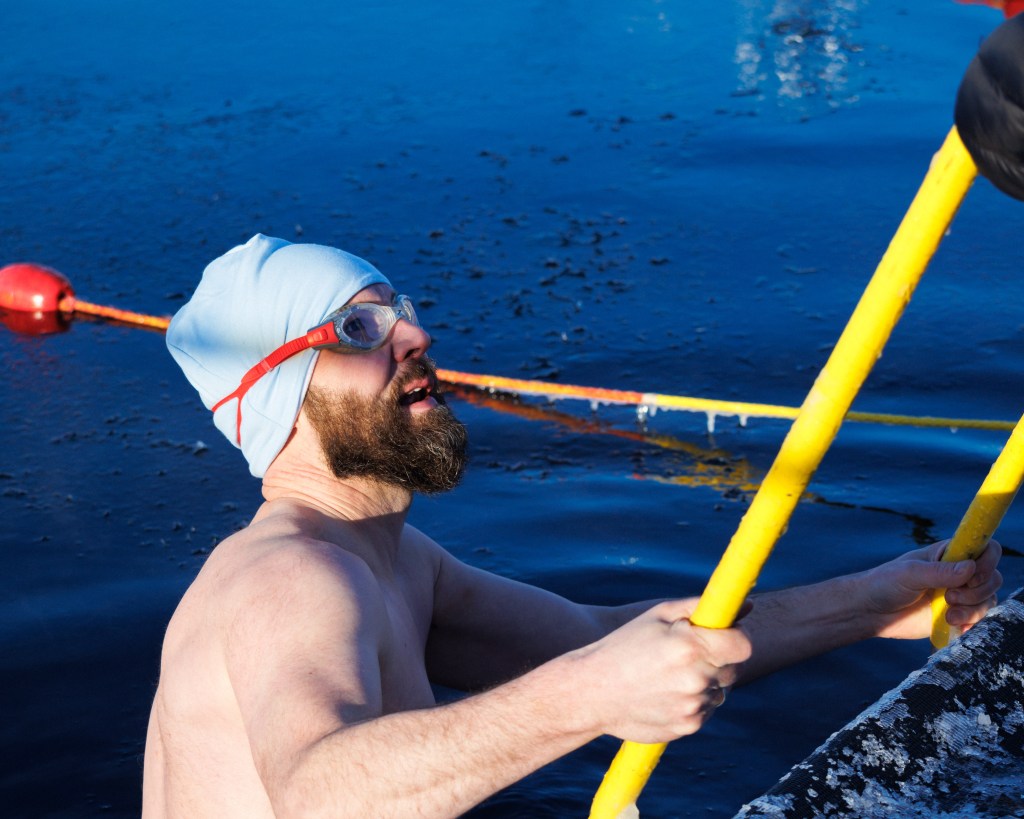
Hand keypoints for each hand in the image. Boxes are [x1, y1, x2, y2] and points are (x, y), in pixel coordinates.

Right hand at [570, 599, 750, 743]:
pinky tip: (665, 691)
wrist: (591, 691)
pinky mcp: (688, 727)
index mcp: (690, 646)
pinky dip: (693, 700)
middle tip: (689, 652)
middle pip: (734, 668)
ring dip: (705, 680)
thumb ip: (701, 607)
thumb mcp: (658, 616)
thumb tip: (743, 605)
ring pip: (720, 689)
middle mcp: (696, 678)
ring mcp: (693, 706)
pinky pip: (706, 709)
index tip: (723, 634)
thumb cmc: (624, 645)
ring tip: (669, 674)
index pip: (743, 645)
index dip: (736, 636)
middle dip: (718, 657)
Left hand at [865, 539, 1002, 638]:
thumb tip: (971, 568)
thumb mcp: (909, 574)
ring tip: (948, 615)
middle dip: (978, 590)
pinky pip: (979, 620)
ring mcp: (959, 595)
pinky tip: (954, 627)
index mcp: (948, 553)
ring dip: (974, 610)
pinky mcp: (956, 615)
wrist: (871, 612)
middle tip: (950, 597)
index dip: (987, 561)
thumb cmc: (885, 584)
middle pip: (992, 577)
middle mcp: (958, 572)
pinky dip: (973, 624)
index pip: (985, 549)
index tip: (971, 576)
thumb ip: (939, 572)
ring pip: (988, 600)